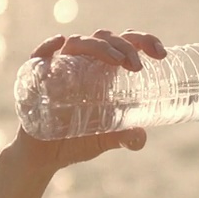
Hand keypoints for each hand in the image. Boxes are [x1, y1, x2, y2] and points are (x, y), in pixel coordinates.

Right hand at [4, 29, 168, 171]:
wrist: (44, 158)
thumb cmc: (77, 142)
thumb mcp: (105, 140)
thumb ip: (125, 138)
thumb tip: (140, 138)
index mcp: (103, 72)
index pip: (125, 44)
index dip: (144, 41)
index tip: (161, 53)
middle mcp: (83, 65)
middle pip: (105, 39)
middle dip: (124, 46)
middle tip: (138, 67)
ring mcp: (60, 69)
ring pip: (78, 43)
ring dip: (99, 46)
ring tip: (118, 62)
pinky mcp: (36, 80)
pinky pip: (39, 56)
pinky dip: (47, 47)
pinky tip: (59, 43)